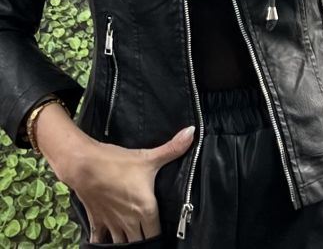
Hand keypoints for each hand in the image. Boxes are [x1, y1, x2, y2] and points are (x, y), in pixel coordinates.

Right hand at [64, 125, 195, 243]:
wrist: (85, 164)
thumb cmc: (118, 162)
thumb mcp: (148, 156)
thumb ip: (172, 148)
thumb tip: (192, 132)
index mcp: (146, 210)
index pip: (156, 235)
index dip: (160, 237)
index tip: (163, 233)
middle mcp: (130, 222)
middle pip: (140, 243)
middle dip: (144, 241)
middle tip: (148, 235)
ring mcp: (112, 224)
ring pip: (122, 245)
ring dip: (127, 243)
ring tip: (132, 238)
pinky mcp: (97, 221)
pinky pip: (100, 241)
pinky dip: (104, 244)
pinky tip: (108, 242)